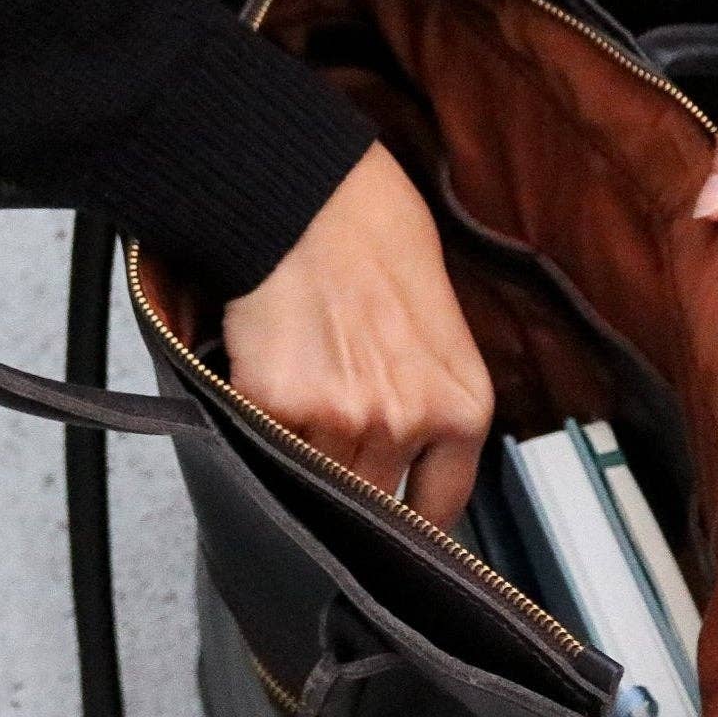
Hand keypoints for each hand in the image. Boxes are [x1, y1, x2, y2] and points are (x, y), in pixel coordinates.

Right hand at [223, 143, 493, 528]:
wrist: (308, 195)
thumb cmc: (375, 238)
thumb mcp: (442, 330)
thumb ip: (432, 401)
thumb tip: (409, 459)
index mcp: (464, 407)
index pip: (440, 508)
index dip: (410, 521)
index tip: (392, 522)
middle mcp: (410, 422)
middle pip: (372, 503)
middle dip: (350, 485)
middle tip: (329, 447)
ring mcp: (342, 420)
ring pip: (312, 483)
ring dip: (298, 459)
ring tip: (295, 405)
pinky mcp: (276, 408)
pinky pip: (261, 450)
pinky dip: (254, 431)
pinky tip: (265, 386)